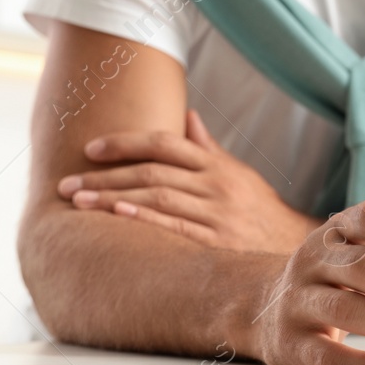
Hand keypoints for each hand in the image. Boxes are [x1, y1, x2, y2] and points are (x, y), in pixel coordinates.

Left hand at [58, 109, 314, 252]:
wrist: (296, 247)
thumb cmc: (259, 210)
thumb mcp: (239, 174)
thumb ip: (209, 148)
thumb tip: (189, 116)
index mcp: (216, 165)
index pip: (164, 143)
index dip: (125, 143)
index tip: (90, 149)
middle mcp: (216, 185)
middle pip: (152, 171)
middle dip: (105, 176)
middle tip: (67, 184)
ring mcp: (218, 214)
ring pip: (157, 198)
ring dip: (113, 198)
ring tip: (78, 202)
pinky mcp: (218, 243)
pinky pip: (175, 227)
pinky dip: (144, 220)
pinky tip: (116, 217)